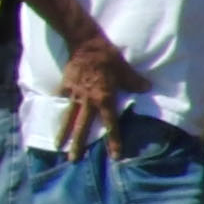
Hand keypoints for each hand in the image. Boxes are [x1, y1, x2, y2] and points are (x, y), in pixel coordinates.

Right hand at [56, 36, 151, 159]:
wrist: (84, 43)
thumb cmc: (107, 57)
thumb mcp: (125, 70)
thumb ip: (134, 82)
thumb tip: (148, 89)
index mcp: (105, 99)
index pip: (111, 125)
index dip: (114, 141)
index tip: (115, 156)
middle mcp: (88, 101)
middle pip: (83, 127)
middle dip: (78, 145)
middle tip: (73, 160)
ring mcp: (74, 94)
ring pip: (68, 118)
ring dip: (63, 133)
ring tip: (57, 146)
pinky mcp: (65, 86)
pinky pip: (62, 101)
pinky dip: (59, 109)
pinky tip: (55, 118)